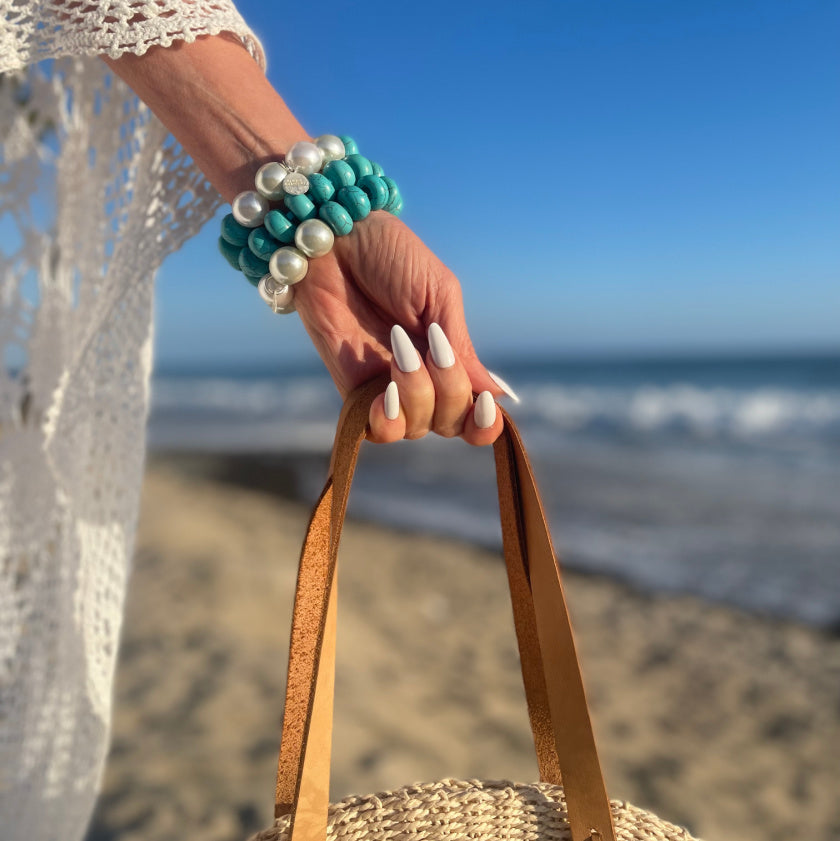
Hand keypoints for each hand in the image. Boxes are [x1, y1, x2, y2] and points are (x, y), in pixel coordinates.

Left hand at [103, 37, 508, 442]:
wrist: (333, 238)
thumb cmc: (391, 256)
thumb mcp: (439, 296)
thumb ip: (463, 349)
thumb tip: (496, 395)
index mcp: (449, 358)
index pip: (473, 412)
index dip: (485, 422)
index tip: (485, 404)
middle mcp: (421, 380)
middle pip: (448, 422)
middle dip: (450, 392)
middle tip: (431, 345)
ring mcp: (386, 387)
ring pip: (416, 427)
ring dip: (417, 397)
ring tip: (401, 354)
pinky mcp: (351, 388)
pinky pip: (375, 427)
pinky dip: (388, 417)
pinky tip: (386, 390)